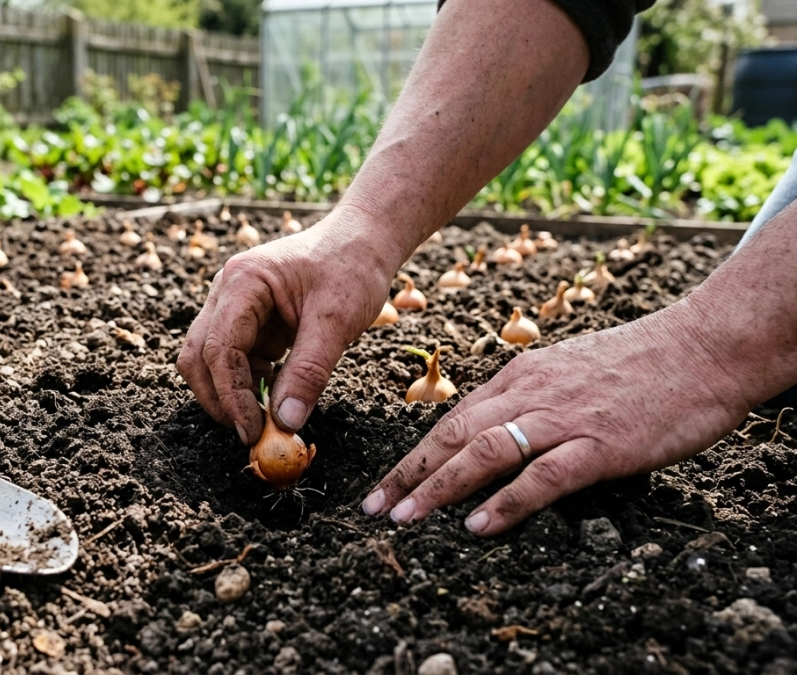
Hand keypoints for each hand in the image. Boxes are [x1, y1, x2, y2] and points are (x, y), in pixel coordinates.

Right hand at [177, 208, 402, 443]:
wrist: (365, 239)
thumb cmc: (353, 266)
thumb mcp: (338, 320)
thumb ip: (309, 371)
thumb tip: (285, 422)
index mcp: (244, 281)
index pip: (219, 348)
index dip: (231, 396)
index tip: (252, 430)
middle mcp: (227, 291)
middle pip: (199, 356)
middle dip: (220, 398)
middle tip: (251, 432)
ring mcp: (234, 305)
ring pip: (212, 361)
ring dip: (235, 392)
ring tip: (271, 415)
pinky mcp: (249, 319)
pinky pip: (236, 359)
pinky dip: (251, 382)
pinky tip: (279, 392)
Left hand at [361, 305, 752, 535]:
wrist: (703, 347)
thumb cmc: (641, 363)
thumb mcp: (570, 370)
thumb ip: (532, 398)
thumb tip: (500, 432)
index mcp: (521, 375)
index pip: (453, 418)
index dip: (415, 454)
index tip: (386, 483)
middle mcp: (531, 394)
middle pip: (453, 434)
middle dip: (408, 473)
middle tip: (374, 507)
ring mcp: (564, 418)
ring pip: (484, 452)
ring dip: (438, 488)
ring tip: (406, 519)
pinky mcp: (599, 443)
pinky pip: (542, 476)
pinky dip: (507, 502)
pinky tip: (479, 526)